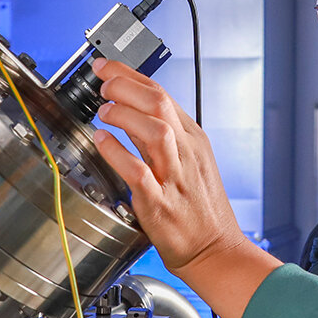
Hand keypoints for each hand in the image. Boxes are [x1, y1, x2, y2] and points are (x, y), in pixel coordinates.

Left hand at [90, 58, 279, 317]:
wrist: (215, 250)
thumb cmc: (199, 209)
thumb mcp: (190, 161)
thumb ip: (163, 137)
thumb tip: (131, 111)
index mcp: (192, 139)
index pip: (161, 94)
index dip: (129, 75)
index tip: (106, 67)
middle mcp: (185, 152)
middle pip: (158, 102)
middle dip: (126, 85)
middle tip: (102, 84)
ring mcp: (174, 176)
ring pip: (154, 130)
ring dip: (124, 114)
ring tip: (103, 110)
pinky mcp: (161, 202)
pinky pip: (138, 171)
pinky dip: (118, 152)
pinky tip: (102, 141)